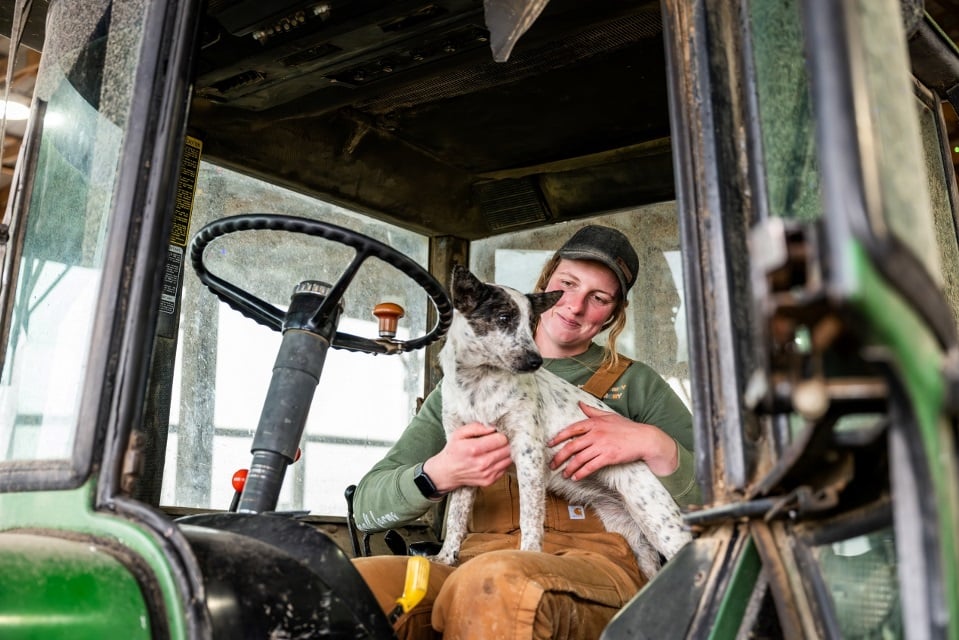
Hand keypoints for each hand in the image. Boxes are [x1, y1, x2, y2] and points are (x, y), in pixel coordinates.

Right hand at [423, 423, 511, 491]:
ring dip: (505, 452)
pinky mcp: (489, 481)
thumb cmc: (454, 451)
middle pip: (507, 449)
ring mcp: (486, 474)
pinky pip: (505, 468)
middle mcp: (482, 463)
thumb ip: (476, 427)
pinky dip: (502, 462)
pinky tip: (494, 458)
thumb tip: (492, 427)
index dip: (500, 434)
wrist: (447, 472)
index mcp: (474, 449)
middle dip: (505, 443)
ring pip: (509, 459)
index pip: (501, 439)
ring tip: (496, 449)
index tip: (496, 434)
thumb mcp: (459, 433)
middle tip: (498, 440)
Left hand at [547, 402, 679, 478]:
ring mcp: (602, 446)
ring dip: (569, 468)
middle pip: (572, 446)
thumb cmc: (627, 427)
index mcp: (594, 423)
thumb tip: (580, 404)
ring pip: (579, 458)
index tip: (550, 444)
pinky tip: (576, 477)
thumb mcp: (609, 415)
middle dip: (559, 456)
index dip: (559, 437)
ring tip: (564, 474)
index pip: (572, 429)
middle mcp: (596, 434)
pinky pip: (590, 467)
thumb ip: (592, 411)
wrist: (644, 438)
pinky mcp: (608, 457)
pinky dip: (581, 473)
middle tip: (552, 464)